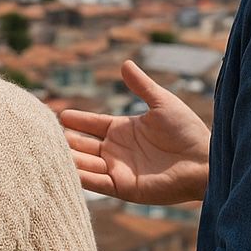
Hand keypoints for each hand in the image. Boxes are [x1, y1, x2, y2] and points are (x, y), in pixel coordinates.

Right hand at [59, 58, 210, 204]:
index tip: (59, 114)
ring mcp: (119, 170)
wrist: (204, 161)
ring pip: (86, 164)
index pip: (92, 124)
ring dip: (70, 159)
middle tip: (45, 134)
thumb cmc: (188, 131)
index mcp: (123, 130)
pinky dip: (82, 177)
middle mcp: (117, 151)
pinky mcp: (124, 188)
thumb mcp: (162, 103)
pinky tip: (68, 170)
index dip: (77, 120)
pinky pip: (97, 183)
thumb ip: (142, 86)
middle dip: (66, 140)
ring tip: (50, 152)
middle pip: (84, 145)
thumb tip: (125, 63)